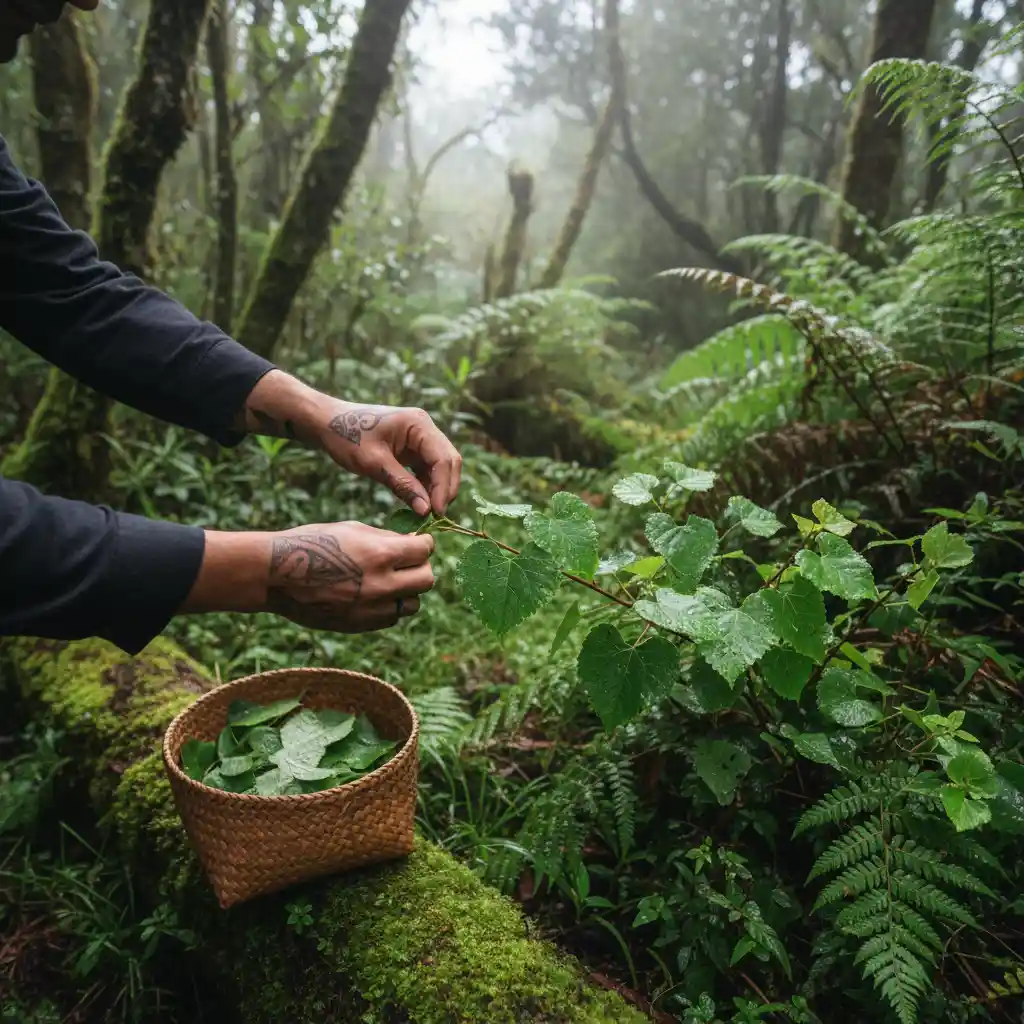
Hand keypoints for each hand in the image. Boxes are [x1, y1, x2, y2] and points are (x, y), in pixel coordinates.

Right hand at [265, 522, 434, 631]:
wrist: (277, 575)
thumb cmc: (312, 543)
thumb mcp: (352, 529)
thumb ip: (387, 538)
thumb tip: (414, 542)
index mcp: (381, 554)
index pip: (425, 550)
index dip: (423, 544)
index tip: (416, 542)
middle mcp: (381, 585)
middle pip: (427, 580)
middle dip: (420, 567)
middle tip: (407, 562)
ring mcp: (371, 609)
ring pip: (412, 604)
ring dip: (407, 591)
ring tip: (389, 580)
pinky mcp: (360, 625)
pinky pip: (390, 619)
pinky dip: (388, 607)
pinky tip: (372, 594)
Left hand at [317, 400, 461, 517]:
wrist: (328, 423)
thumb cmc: (347, 436)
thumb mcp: (374, 463)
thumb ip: (403, 485)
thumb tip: (426, 511)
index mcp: (419, 424)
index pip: (443, 459)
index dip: (443, 488)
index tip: (436, 513)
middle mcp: (425, 428)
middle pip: (449, 462)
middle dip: (445, 489)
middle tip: (435, 517)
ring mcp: (421, 437)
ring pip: (441, 467)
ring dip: (437, 490)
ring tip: (426, 513)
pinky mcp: (414, 448)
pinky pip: (428, 469)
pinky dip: (426, 486)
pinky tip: (418, 502)